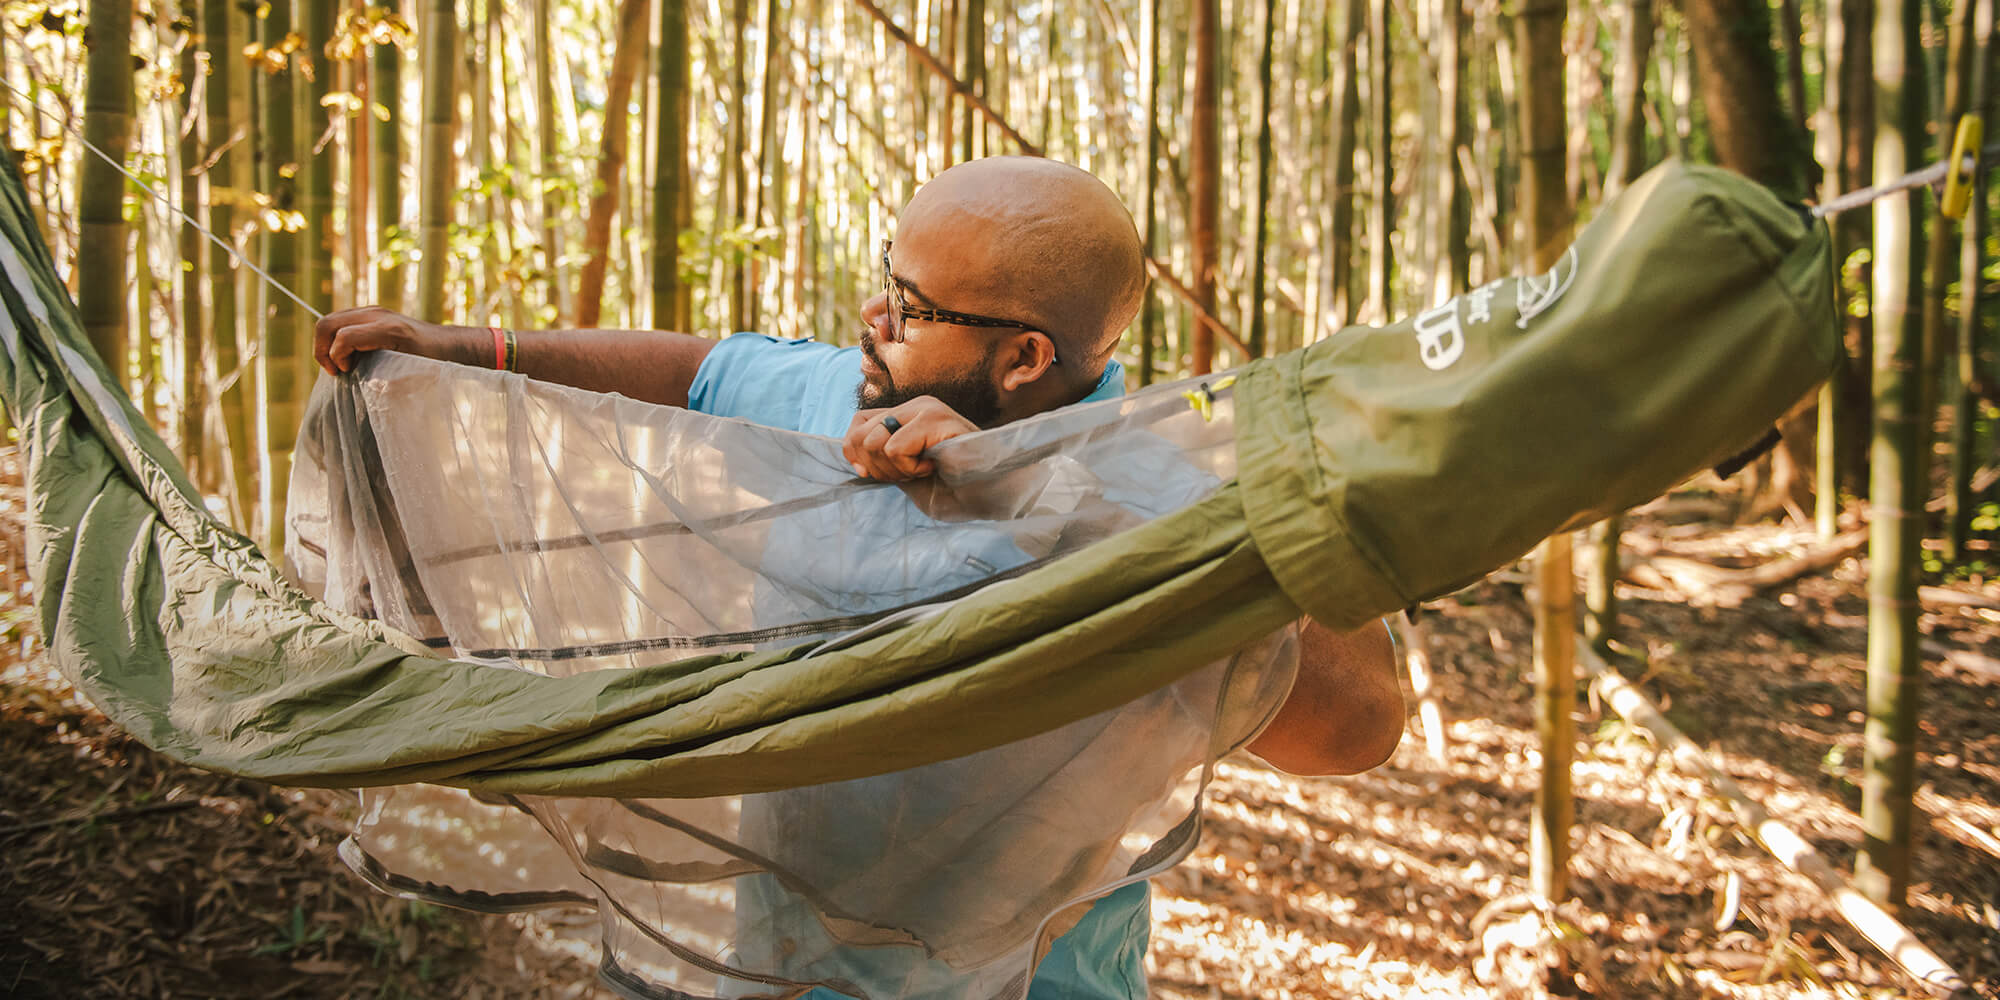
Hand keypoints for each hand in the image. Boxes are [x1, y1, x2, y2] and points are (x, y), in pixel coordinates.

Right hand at [313, 306, 482, 375]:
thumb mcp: (413, 373)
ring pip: (328, 321)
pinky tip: (349, 356)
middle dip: (323, 350)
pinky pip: (339, 321)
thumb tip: (352, 380)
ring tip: (342, 365)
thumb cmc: (434, 364)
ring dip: (327, 344)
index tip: (347, 374)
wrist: (447, 344)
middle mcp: (377, 315)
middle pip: (327, 324)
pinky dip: (334, 339)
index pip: (344, 338)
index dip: (337, 359)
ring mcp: (371, 311)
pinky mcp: (369, 313)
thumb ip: (385, 376)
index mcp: (389, 330)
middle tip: (337, 371)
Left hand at [842, 396, 977, 480]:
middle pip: (861, 435)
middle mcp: (917, 404)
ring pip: (874, 442)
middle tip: (909, 475)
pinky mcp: (935, 420)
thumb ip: (881, 458)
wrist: (988, 494)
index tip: (873, 475)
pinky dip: (910, 469)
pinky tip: (933, 467)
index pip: (859, 422)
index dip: (855, 452)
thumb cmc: (951, 486)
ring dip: (896, 470)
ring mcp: (927, 409)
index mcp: (909, 412)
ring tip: (924, 470)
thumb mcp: (906, 470)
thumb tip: (852, 458)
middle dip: (877, 468)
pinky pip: (894, 448)